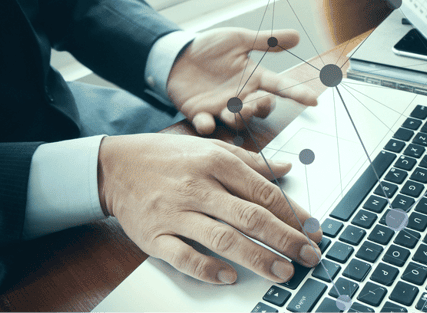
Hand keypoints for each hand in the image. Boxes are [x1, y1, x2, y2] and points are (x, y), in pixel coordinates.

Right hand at [97, 133, 322, 283]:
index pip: (264, 191)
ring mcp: (176, 213)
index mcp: (217, 162)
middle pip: (250, 217)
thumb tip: (288, 169)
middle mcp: (199, 187)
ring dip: (257, 257)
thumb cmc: (168, 157)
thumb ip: (252, 162)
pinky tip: (229, 277)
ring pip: (222, 238)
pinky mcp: (154, 235)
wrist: (114, 166)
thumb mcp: (211, 149)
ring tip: (282, 271)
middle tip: (309, 256)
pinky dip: (207, 268)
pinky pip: (183, 256)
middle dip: (286, 239)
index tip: (313, 231)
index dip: (293, 213)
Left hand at [166, 27, 318, 135]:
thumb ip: (266, 40)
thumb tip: (297, 35)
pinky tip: (206, 121)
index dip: (297, 93)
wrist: (177, 54)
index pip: (280, 87)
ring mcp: (221, 107)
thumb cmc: (209, 47)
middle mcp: (241, 97)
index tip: (313, 100)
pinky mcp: (200, 113)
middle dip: (262, 108)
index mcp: (253, 79)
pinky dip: (206, 125)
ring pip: (237, 121)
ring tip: (234, 110)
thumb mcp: (239, 39)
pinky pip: (206, 124)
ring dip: (239, 118)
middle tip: (260, 101)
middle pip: (261, 109)